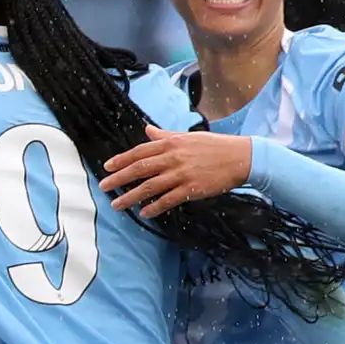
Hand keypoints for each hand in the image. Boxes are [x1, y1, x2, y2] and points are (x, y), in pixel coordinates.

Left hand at [99, 125, 252, 218]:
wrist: (240, 157)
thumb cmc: (215, 146)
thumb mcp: (188, 136)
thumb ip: (165, 135)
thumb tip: (147, 130)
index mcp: (171, 143)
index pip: (140, 151)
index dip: (121, 160)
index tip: (107, 167)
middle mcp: (173, 157)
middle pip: (140, 169)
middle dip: (119, 179)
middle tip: (104, 187)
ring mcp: (182, 174)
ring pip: (150, 186)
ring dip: (131, 196)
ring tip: (118, 205)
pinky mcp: (192, 189)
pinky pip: (168, 200)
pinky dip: (155, 207)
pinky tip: (144, 213)